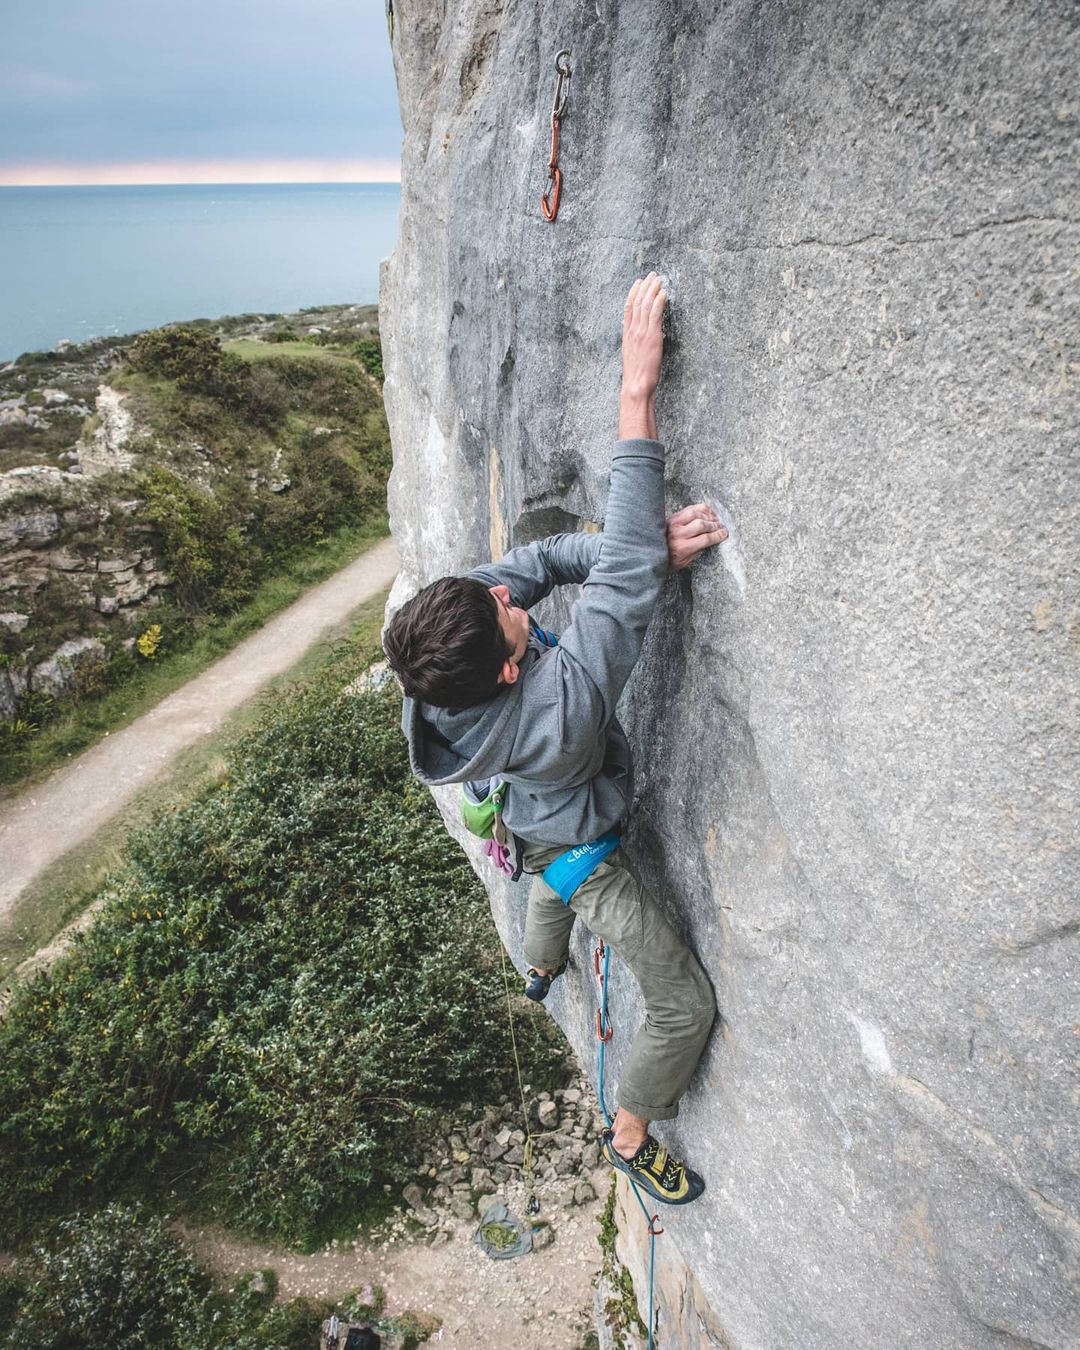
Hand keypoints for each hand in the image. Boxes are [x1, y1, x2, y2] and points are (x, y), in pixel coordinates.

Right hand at [621, 272, 666, 401]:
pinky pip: (655, 314)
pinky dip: (659, 301)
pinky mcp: (652, 336)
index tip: (638, 282)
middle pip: (638, 302)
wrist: (636, 385)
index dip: (633, 293)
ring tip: (659, 279)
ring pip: (646, 305)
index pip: (628, 308)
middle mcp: (633, 331)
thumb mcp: (633, 357)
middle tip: (652, 275)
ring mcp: (641, 332)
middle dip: (645, 286)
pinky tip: (664, 293)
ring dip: (653, 289)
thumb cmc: (636, 377)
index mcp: (627, 335)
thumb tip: (643, 340)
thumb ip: (637, 344)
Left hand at [666, 503, 727, 570]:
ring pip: (696, 514)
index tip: (724, 534)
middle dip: (714, 525)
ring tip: (715, 519)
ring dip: (708, 516)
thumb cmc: (668, 560)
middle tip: (721, 527)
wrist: (649, 552)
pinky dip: (700, 509)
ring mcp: (675, 523)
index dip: (717, 536)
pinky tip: (707, 512)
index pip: (705, 539)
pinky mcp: (673, 516)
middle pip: (702, 524)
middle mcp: (678, 534)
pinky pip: (689, 509)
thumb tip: (711, 540)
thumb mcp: (684, 562)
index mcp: (682, 548)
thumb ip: (697, 551)